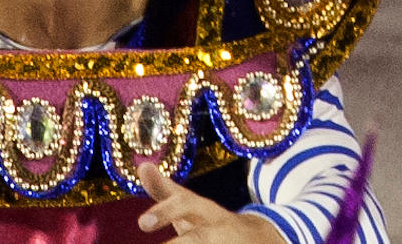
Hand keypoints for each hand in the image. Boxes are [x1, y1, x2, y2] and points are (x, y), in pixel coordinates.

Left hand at [135, 167, 282, 243]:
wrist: (259, 239)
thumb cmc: (211, 222)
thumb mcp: (191, 205)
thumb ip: (165, 190)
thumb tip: (142, 165)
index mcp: (205, 211)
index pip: (185, 205)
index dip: (164, 213)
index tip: (141, 223)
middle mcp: (218, 230)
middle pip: (197, 238)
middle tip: (153, 234)